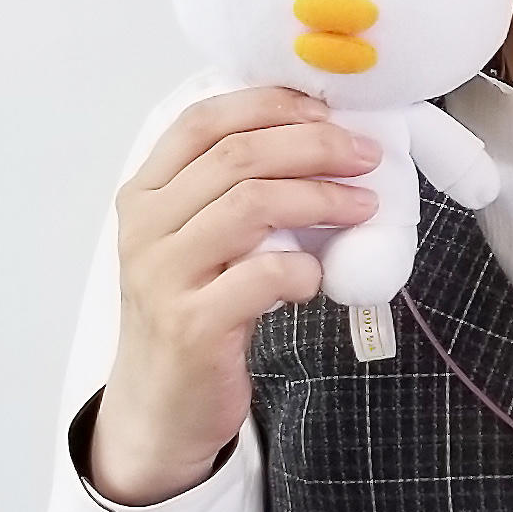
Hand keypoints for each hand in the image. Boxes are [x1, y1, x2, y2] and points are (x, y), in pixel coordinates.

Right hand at [97, 86, 381, 503]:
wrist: (162, 405)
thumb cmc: (195, 309)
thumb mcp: (201, 240)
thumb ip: (237, 191)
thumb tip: (326, 140)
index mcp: (147, 193)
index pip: (203, 121)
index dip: (270, 105)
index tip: (327, 111)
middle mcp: (146, 227)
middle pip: (237, 156)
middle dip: (315, 146)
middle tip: (366, 156)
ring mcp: (163, 275)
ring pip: (250, 204)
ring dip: (321, 198)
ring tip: (362, 206)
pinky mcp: (191, 324)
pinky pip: (261, 275)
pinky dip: (303, 267)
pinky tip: (317, 275)